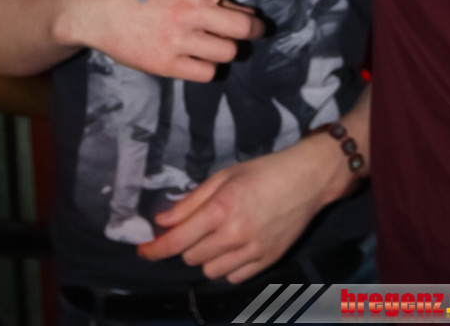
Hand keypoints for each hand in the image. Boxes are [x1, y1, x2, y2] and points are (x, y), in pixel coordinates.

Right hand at [59, 0, 308, 81]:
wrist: (98, 12)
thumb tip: (244, 15)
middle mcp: (192, 9)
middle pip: (247, 28)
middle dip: (250, 30)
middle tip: (241, 27)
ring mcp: (181, 38)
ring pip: (230, 53)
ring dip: (225, 49)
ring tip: (203, 40)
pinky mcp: (168, 64)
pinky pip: (208, 73)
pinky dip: (205, 68)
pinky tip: (188, 56)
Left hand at [138, 138, 332, 281]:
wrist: (306, 179)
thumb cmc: (263, 171)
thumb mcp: (224, 176)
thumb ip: (191, 201)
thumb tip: (162, 221)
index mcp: (220, 209)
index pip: (176, 241)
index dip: (154, 249)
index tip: (143, 250)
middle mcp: (234, 234)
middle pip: (190, 256)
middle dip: (186, 243)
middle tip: (197, 225)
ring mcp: (252, 251)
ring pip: (210, 270)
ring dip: (206, 256)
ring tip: (218, 235)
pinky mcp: (266, 261)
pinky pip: (233, 277)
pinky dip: (227, 266)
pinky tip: (235, 246)